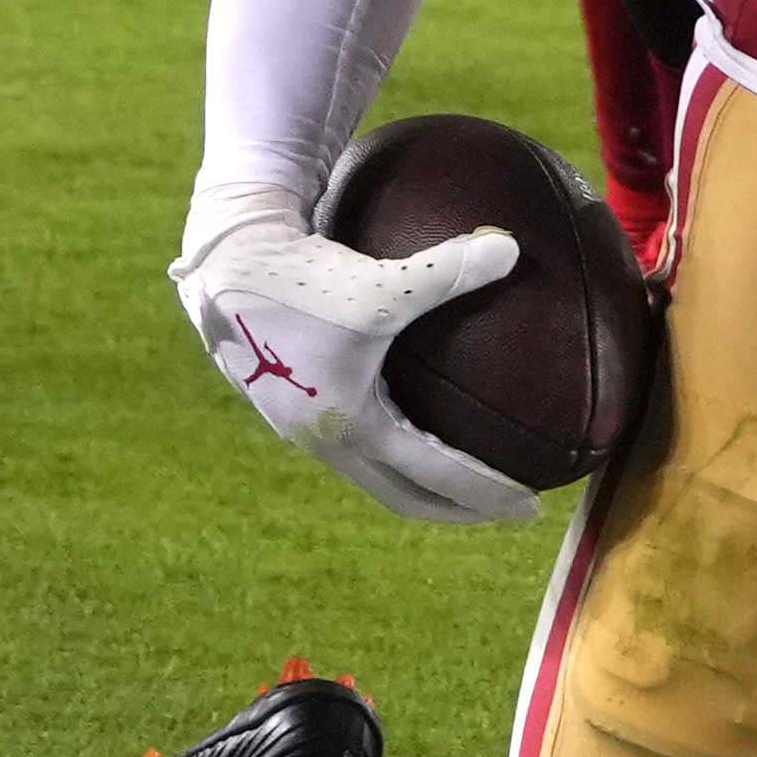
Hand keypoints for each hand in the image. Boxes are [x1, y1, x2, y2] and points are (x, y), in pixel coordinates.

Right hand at [172, 179, 541, 525]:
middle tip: (508, 508)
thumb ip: (447, 271)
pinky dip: (391, 449)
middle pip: (403, 497)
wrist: (224, 265)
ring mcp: (303, 427)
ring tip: (462, 473)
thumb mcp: (379, 281)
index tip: (532, 507)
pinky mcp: (291, 403)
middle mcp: (326, 440)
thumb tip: (510, 249)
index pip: (434, 477)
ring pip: (375, 473)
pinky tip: (410, 413)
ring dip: (419, 482)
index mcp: (352, 426)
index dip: (487, 494)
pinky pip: (354, 443)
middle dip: (457, 508)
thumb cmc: (301, 279)